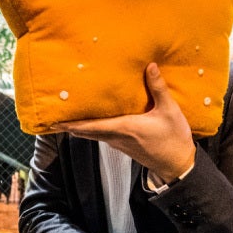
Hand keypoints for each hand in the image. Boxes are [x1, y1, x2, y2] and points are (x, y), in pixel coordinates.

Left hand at [53, 63, 195, 181]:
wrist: (178, 165)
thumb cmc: (174, 139)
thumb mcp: (169, 111)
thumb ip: (158, 88)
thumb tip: (151, 66)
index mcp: (124, 127)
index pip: (91, 126)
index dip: (72, 124)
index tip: (55, 121)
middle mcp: (116, 137)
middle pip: (86, 131)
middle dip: (70, 125)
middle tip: (54, 116)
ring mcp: (119, 143)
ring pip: (93, 134)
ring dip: (80, 126)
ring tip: (69, 116)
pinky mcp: (123, 146)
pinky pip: (102, 136)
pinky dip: (92, 129)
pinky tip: (92, 121)